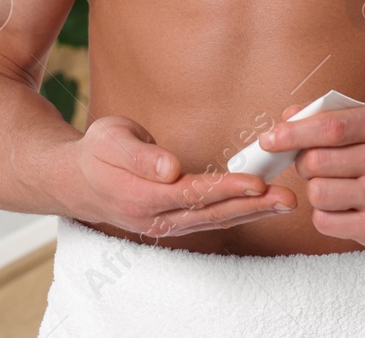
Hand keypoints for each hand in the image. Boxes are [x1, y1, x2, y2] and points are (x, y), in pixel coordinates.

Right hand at [63, 115, 296, 237]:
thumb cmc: (97, 153)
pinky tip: (261, 205)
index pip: (191, 194)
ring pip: (214, 221)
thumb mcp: (110, 140)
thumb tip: (170, 167)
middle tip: (287, 198)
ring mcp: (164, 225)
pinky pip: (209, 220)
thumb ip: (140, 155)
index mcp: (139, 196)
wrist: (77, 182)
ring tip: (284, 202)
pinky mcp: (173, 222)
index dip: (225, 189)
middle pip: (210, 214)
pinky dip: (237, 213)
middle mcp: (155, 218)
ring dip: (251, 213)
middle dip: (252, 206)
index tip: (255, 181)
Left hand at [263, 103, 364, 250]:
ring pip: (317, 192)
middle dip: (304, 163)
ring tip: (336, 186)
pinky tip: (344, 207)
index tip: (268, 139)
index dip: (292, 132)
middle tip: (314, 164)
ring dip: (316, 190)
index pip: (330, 127)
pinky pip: (324, 221)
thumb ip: (326, 116)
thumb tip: (286, 117)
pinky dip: (324, 214)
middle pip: (316, 162)